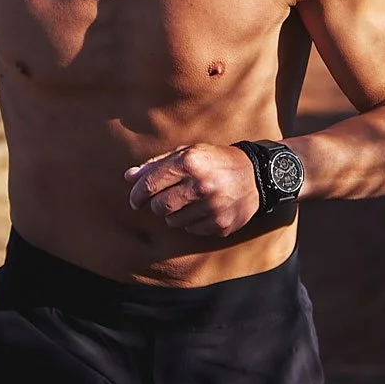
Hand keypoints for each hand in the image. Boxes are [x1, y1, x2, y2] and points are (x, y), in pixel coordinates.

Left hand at [124, 144, 260, 237]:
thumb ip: (156, 165)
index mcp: (189, 162)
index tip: (134, 200)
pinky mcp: (221, 225)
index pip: (151, 185)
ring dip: (174, 214)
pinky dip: (192, 222)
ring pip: (174, 221)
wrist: (255, 175)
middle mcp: (201, 185)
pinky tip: (203, 209)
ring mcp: (212, 207)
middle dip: (156, 205)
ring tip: (188, 202)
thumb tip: (129, 177)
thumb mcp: (187, 153)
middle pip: (159, 207)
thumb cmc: (214, 161)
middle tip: (163, 200)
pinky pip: (192, 230)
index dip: (137, 194)